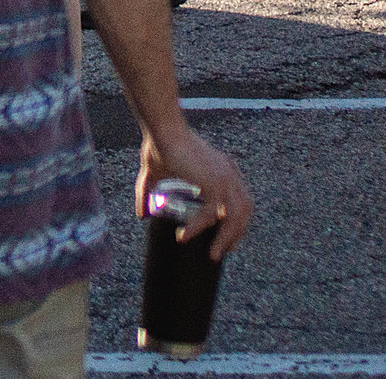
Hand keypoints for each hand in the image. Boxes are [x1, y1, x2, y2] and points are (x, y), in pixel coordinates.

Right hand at [138, 128, 252, 261]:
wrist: (162, 130)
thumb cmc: (159, 145)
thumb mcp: (154, 173)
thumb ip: (147, 193)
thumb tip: (141, 215)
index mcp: (224, 169)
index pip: (241, 199)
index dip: (238, 220)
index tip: (227, 236)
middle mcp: (229, 174)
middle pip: (244, 211)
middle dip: (236, 233)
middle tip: (224, 250)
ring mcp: (225, 179)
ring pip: (235, 217)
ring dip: (226, 238)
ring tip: (212, 254)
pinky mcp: (214, 183)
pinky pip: (211, 213)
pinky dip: (200, 227)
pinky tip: (185, 235)